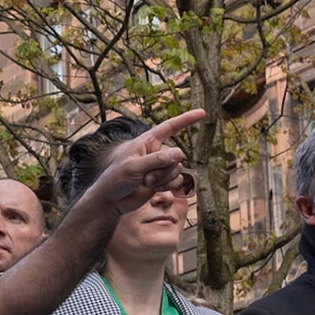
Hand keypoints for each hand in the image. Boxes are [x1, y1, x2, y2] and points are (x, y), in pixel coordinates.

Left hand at [77, 109, 206, 217]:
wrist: (112, 201)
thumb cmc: (115, 179)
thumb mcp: (133, 167)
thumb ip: (156, 160)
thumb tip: (178, 154)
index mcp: (147, 141)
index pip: (170, 127)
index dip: (186, 119)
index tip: (202, 113)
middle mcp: (156, 151)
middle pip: (176, 155)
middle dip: (163, 169)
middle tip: (145, 178)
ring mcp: (160, 166)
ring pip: (177, 169)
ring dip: (164, 179)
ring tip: (145, 183)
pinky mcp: (162, 180)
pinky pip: (177, 180)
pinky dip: (168, 186)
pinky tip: (154, 190)